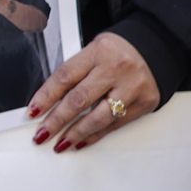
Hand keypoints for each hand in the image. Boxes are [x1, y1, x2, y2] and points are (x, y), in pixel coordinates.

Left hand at [27, 32, 159, 151]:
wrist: (156, 47)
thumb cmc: (119, 51)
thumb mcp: (93, 50)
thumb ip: (75, 72)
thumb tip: (48, 100)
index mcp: (98, 52)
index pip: (65, 77)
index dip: (45, 97)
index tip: (33, 112)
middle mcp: (115, 70)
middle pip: (79, 99)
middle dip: (56, 120)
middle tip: (42, 134)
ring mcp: (131, 88)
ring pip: (98, 117)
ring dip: (76, 134)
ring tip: (60, 143)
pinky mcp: (144, 103)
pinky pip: (115, 124)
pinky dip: (96, 135)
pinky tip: (82, 141)